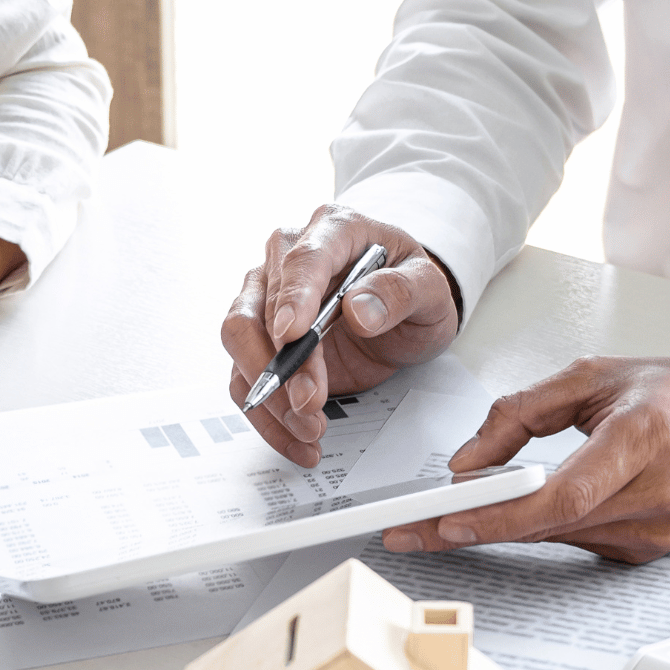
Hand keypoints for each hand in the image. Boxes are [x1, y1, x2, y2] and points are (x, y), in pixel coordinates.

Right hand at [222, 205, 459, 466]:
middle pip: (256, 309)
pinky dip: (268, 414)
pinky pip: (246, 377)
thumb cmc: (411, 288)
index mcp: (332, 230)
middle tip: (310, 402)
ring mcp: (268, 298)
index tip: (293, 336)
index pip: (302, 260)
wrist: (405, 313)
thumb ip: (402, 291)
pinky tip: (297, 438)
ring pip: (240, 345)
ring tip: (311, 427)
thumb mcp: (429, 289)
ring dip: (270, 394)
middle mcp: (287, 258)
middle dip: (281, 365)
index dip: (293, 298)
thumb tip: (359, 308)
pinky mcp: (262, 339)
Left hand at [381, 356, 669, 562]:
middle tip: (412, 528)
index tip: (447, 518)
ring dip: (501, 530)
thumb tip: (467, 463)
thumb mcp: (594, 376)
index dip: (500, 513)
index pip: (563, 494)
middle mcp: (661, 493)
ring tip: (446, 518)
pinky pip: (578, 543)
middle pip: (550, 525)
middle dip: (475, 527)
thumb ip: (521, 414)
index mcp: (648, 436)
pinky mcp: (652, 552)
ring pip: (557, 539)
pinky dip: (541, 529)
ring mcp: (661, 532)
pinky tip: (517, 514)